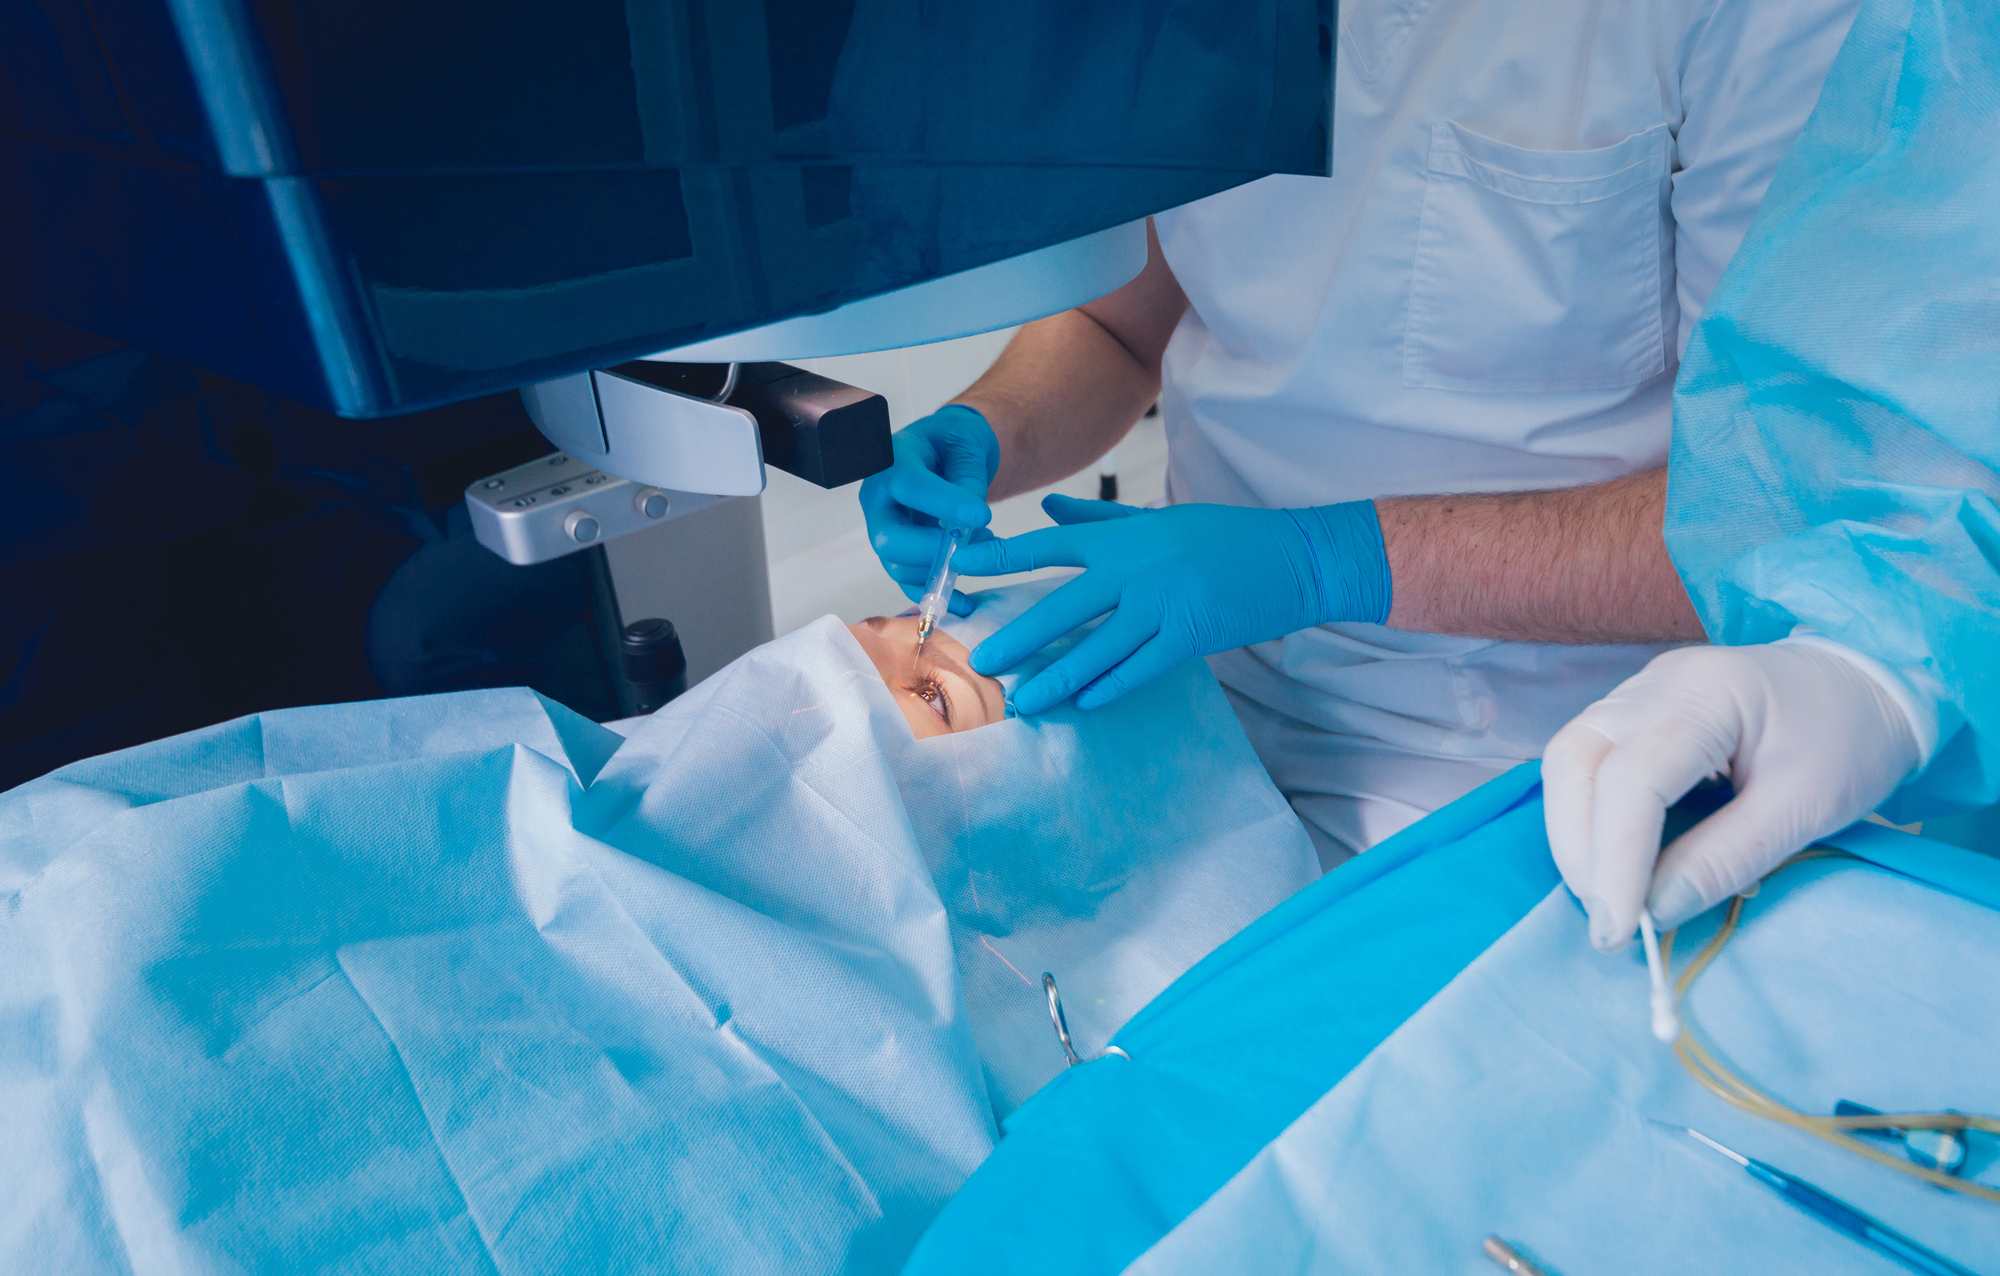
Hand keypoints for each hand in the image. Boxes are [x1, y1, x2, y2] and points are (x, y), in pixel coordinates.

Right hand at [858, 405, 1000, 613]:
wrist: (947, 452)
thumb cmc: (953, 441)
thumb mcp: (966, 443)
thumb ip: (968, 475)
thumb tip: (970, 518)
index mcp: (892, 462)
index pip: (908, 486)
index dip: (943, 505)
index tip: (982, 516)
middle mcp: (878, 500)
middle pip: (889, 538)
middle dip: (933, 550)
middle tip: (976, 545)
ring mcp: (884, 529)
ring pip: (898, 566)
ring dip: (943, 568)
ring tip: (985, 545)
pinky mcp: (897, 553)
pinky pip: (909, 583)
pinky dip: (937, 595)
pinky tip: (967, 602)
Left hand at [953, 495, 1390, 714]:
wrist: (1294, 557)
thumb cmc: (1224, 537)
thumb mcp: (1158, 519)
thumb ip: (1097, 519)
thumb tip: (1046, 509)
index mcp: (1125, 536)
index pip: (1049, 546)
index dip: (1001, 558)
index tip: (960, 569)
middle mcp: (1136, 568)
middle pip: (1060, 606)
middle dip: (1017, 637)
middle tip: (980, 662)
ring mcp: (1163, 604)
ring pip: (1097, 648)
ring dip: (1057, 679)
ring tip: (1023, 703)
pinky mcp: (1191, 635)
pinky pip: (1140, 668)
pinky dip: (1111, 688)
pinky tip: (1083, 706)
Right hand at [1543, 640, 1926, 952]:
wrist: (1865, 686)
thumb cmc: (1850, 740)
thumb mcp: (1806, 807)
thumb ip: (1726, 859)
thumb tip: (1654, 911)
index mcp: (1705, 693)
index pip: (1631, 779)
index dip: (1616, 860)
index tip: (1620, 932)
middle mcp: (1652, 686)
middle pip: (1574, 762)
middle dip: (1579, 849)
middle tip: (1609, 922)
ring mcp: (1635, 695)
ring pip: (1568, 762)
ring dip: (1575, 837)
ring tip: (1609, 899)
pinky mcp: (1632, 715)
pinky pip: (1585, 765)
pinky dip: (1589, 820)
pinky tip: (1615, 863)